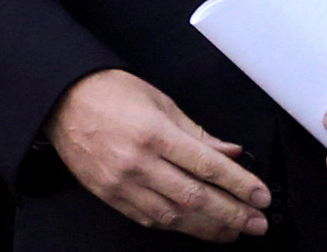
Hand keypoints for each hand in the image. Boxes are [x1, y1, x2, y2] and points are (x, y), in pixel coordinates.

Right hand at [45, 68, 269, 242]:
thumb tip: (231, 153)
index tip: (261, 196)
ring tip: (234, 231)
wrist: (65, 102)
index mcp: (156, 135)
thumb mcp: (164, 104)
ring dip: (207, 227)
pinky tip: (196, 228)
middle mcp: (139, 164)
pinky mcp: (109, 196)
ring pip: (171, 215)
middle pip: (194, 197)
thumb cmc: (114, 94)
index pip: (208, 166)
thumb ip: (199, 134)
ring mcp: (121, 184)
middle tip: (257, 223)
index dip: (239, 184)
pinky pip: (147, 217)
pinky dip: (175, 225)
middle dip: (231, 213)